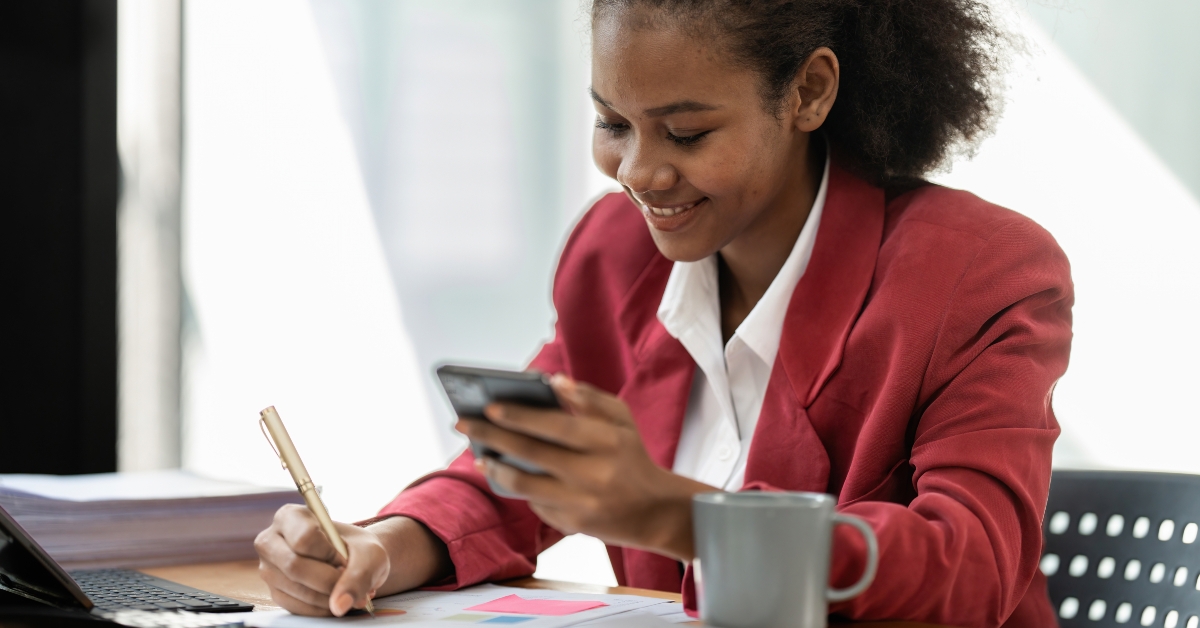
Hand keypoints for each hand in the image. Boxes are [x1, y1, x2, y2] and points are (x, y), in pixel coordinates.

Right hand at [254, 505, 450, 615]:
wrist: (359, 561)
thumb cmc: (364, 549)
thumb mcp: (371, 555)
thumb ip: (358, 576)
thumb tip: (340, 607)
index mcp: (289, 515)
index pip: (304, 537)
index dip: (331, 553)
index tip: (349, 556)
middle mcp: (270, 539)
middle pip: (293, 567)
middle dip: (331, 580)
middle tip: (356, 581)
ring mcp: (268, 569)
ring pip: (294, 592)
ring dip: (328, 597)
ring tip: (351, 586)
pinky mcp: (274, 592)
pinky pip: (295, 608)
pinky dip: (321, 609)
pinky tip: (338, 600)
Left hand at [456, 374, 715, 560]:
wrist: (656, 510)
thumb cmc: (631, 456)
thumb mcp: (622, 420)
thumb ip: (589, 398)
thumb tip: (551, 382)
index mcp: (607, 442)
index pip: (555, 426)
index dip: (520, 416)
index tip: (490, 407)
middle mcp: (593, 475)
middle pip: (531, 454)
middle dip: (492, 436)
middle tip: (464, 423)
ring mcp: (581, 504)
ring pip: (524, 485)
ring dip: (496, 468)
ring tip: (480, 454)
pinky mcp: (573, 526)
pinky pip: (535, 503)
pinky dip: (519, 488)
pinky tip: (505, 473)